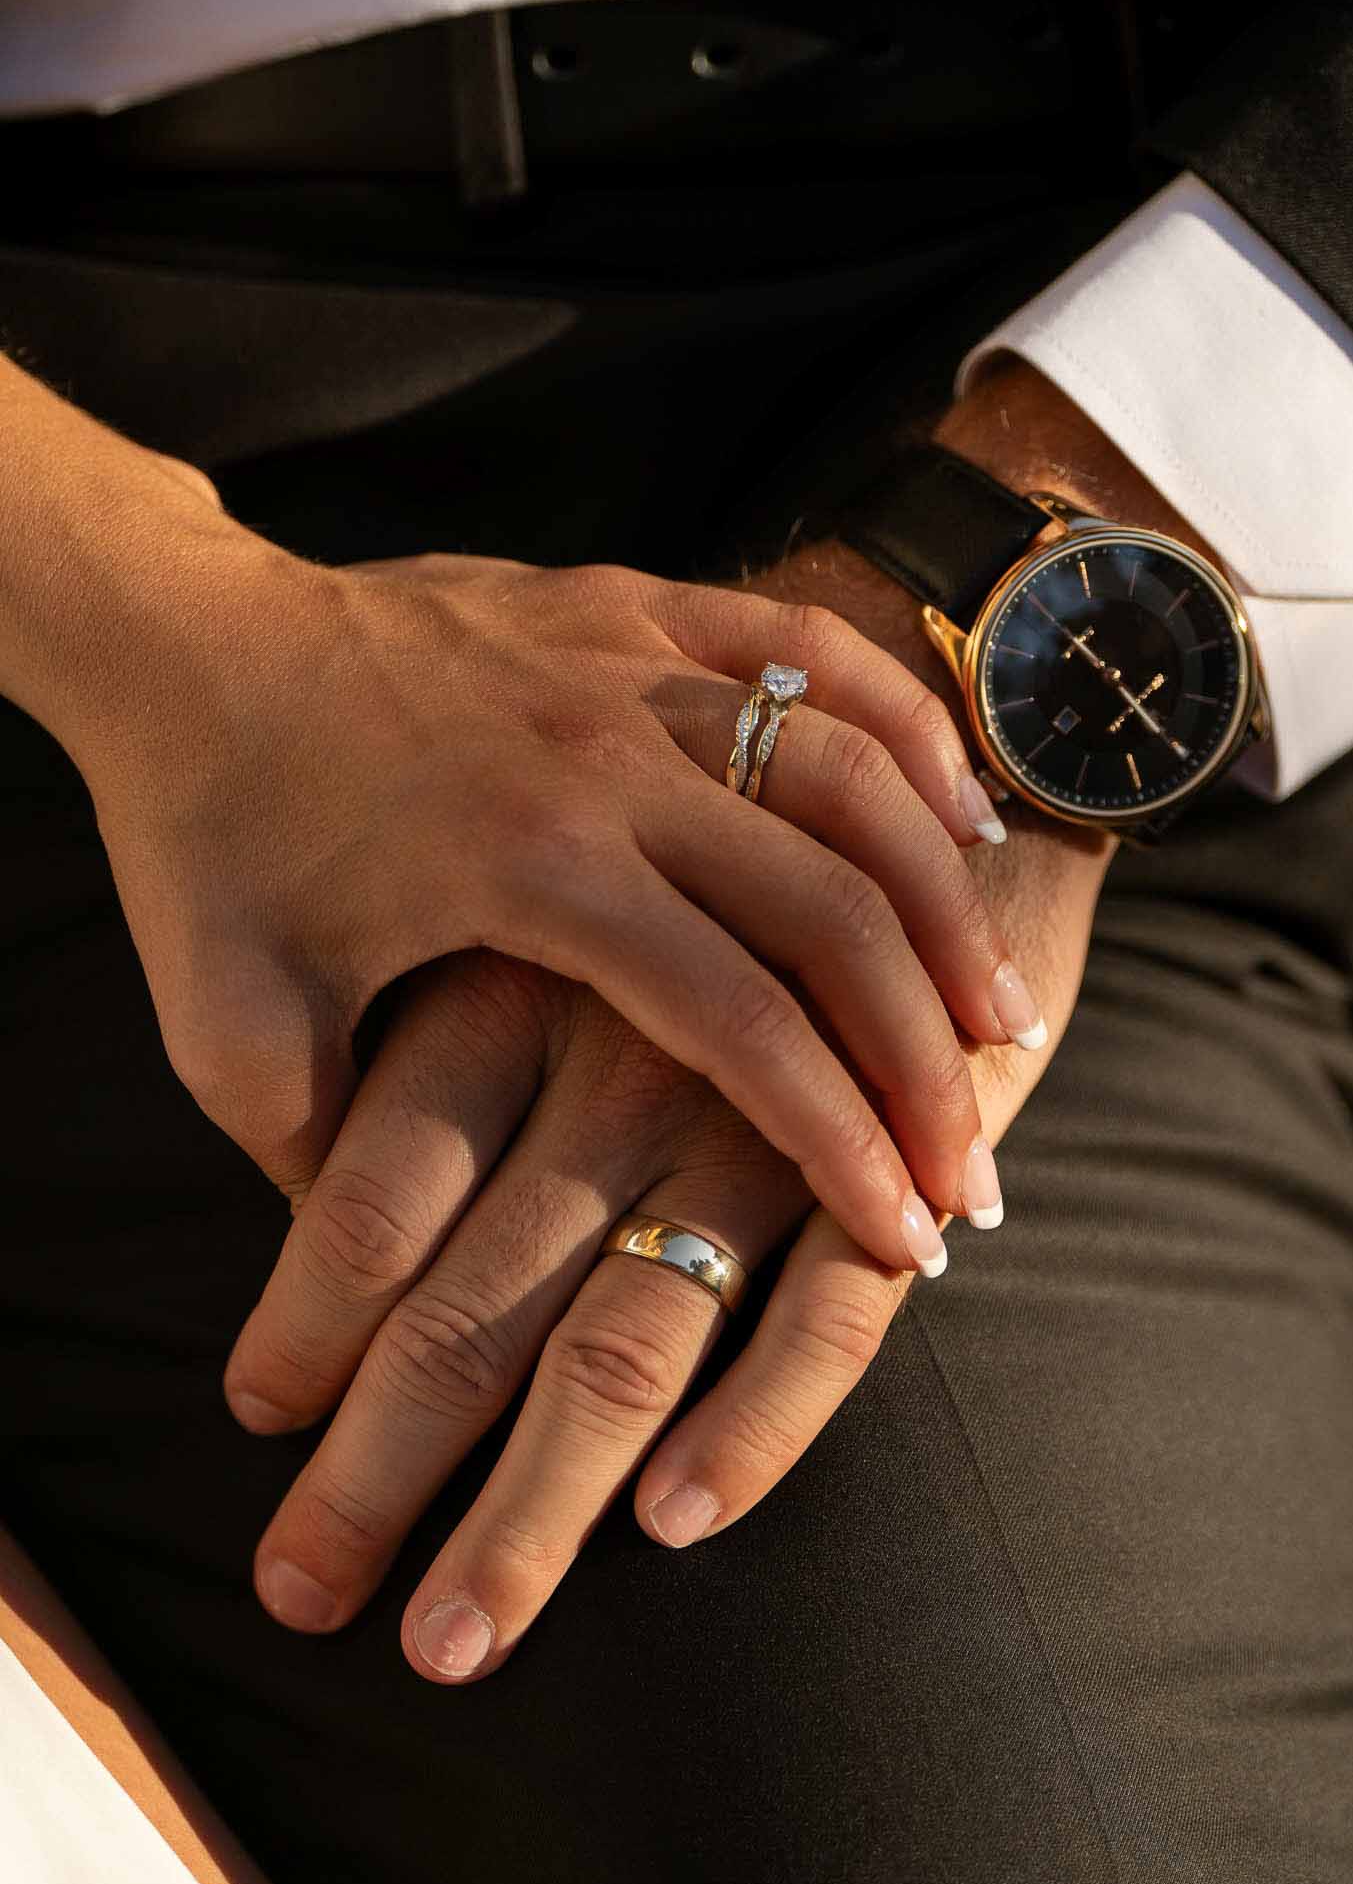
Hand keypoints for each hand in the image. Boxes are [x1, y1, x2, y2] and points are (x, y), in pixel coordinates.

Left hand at [223, 354, 1141, 1681]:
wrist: (180, 631)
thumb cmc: (204, 824)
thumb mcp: (230, 1023)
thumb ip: (328, 1164)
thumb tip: (429, 1280)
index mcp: (525, 863)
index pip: (737, 1018)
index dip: (839, 1134)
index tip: (912, 1230)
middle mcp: (604, 758)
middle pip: (831, 906)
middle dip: (929, 1048)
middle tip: (978, 1156)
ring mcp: (630, 665)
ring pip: (848, 773)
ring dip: (944, 896)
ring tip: (1004, 1009)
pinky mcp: (635, 603)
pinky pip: (808, 647)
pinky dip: (904, 725)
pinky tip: (962, 808)